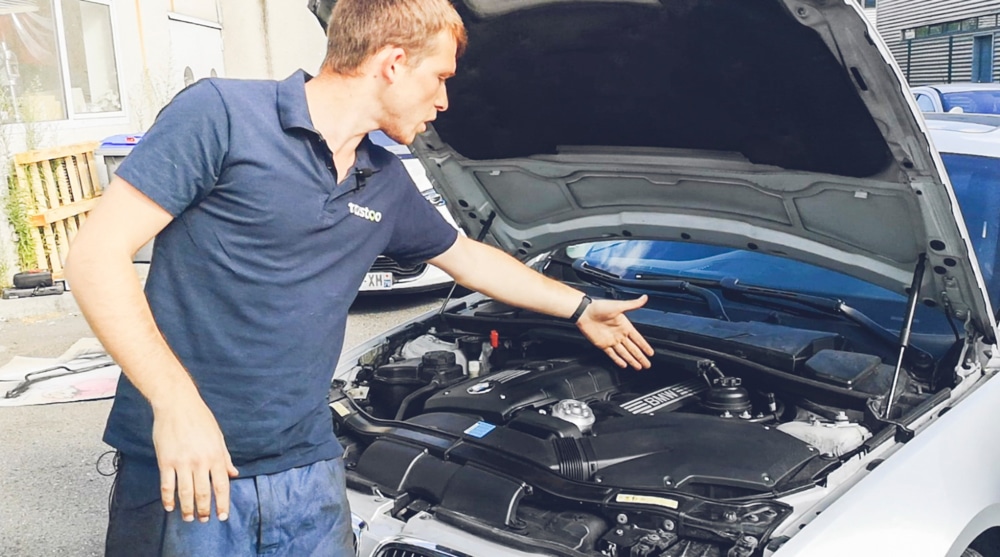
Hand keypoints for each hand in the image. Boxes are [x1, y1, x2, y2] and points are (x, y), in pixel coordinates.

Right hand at [152, 396, 238, 522]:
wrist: (177, 404)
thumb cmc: (200, 418)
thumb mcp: (218, 437)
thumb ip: (225, 457)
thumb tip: (234, 473)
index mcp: (216, 455)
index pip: (221, 486)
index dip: (222, 503)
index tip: (222, 516)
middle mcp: (201, 461)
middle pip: (203, 492)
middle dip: (205, 509)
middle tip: (204, 520)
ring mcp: (182, 462)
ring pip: (186, 492)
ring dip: (187, 508)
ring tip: (189, 518)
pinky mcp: (166, 460)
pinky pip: (167, 484)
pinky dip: (168, 498)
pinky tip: (170, 507)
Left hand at [576, 295, 654, 369]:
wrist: (584, 312)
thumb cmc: (599, 306)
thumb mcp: (618, 305)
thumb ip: (632, 304)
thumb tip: (644, 298)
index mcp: (625, 326)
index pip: (638, 339)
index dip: (645, 346)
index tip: (651, 353)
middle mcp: (619, 334)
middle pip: (633, 349)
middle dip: (641, 357)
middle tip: (648, 365)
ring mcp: (611, 340)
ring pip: (624, 353)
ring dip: (632, 361)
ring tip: (639, 367)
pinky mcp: (603, 345)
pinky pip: (612, 354)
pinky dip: (618, 360)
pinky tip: (624, 365)